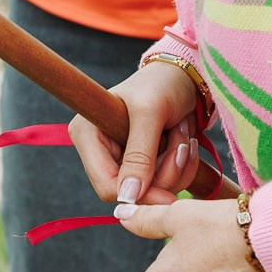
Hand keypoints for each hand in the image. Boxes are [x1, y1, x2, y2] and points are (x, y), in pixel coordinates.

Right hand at [69, 60, 203, 205]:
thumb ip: (139, 155)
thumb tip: (128, 196)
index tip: (170, 193)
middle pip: (132, 191)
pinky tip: (184, 142)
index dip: (138, 194)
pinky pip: (165, 183)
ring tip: (182, 134)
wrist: (183, 75)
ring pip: (153, 189)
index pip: (106, 185)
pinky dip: (183, 166)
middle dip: (165, 173)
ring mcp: (122, 158)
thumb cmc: (162, 83)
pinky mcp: (142, 163)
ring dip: (178, 165)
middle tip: (182, 143)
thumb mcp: (151, 113)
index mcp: (87, 134)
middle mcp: (100, 150)